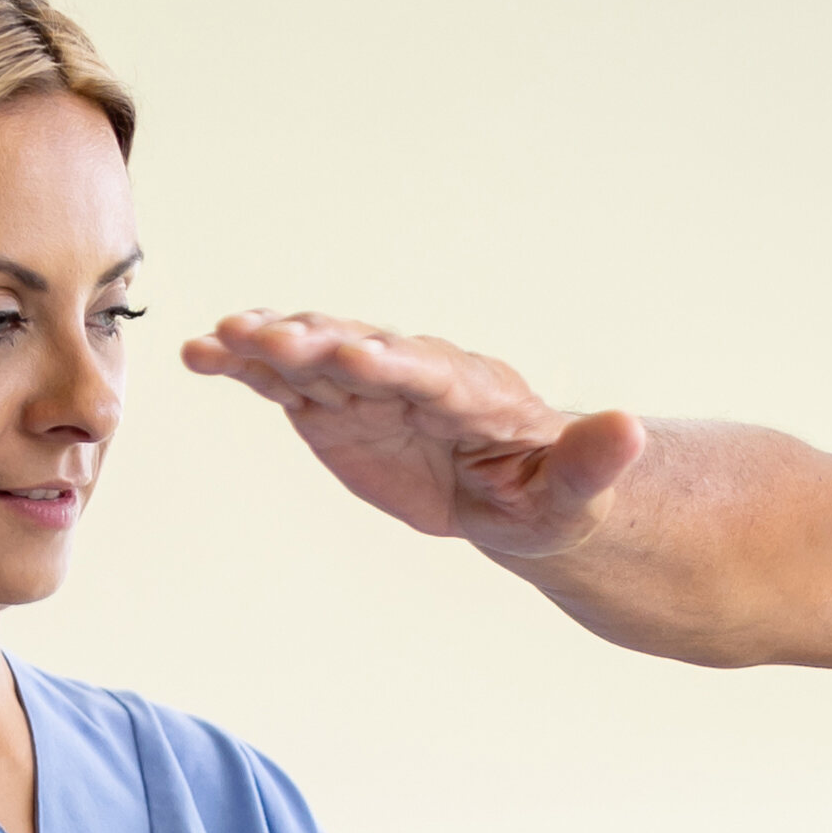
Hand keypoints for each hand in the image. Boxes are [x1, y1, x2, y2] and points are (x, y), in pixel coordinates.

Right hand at [189, 310, 649, 562]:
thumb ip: (594, 461)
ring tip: (218, 340)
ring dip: (267, 346)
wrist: (511, 491)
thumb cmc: (548, 493)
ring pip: (313, 356)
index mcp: (470, 394)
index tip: (361, 355)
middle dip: (317, 345)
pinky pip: (284, 381)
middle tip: (267, 338)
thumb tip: (631, 430)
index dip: (397, 366)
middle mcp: (411, 374)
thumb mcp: (577, 490)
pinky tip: (200, 357)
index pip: (429, 375)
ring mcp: (365, 384)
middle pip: (360, 353)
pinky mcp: (332, 404)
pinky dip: (245, 368)